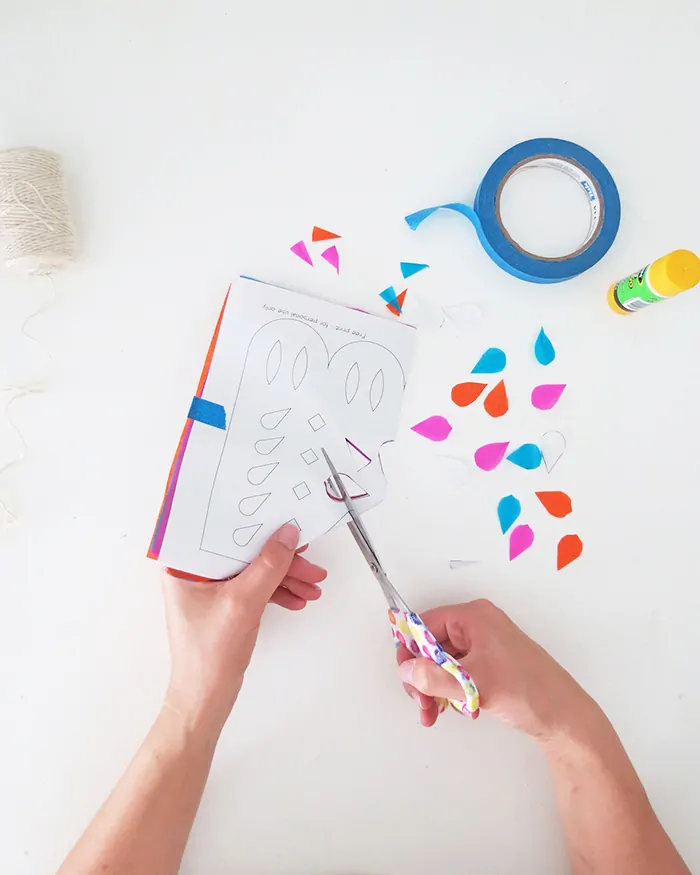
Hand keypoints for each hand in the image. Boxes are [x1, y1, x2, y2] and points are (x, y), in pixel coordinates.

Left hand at [162, 524, 326, 734]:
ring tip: (314, 586)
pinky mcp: (225, 602)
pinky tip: (299, 598)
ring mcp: (210, 587)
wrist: (206, 698)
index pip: (220, 528)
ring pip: (254, 569)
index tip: (281, 515)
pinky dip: (278, 590)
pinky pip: (255, 586)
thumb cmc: (208, 655)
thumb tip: (288, 533)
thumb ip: (268, 566)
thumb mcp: (243, 603)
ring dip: (286, 576)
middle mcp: (194, 570)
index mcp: (183, 563)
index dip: (253, 520)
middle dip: (280, 557)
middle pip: (244, 549)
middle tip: (309, 561)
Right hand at [396, 599, 597, 740]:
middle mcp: (478, 625)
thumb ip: (433, 677)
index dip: (411, 651)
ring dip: (434, 688)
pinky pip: (457, 672)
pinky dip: (451, 691)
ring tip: (436, 713)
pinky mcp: (489, 663)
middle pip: (431, 645)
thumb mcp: (473, 685)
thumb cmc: (527, 692)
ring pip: (442, 662)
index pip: (425, 625)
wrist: (565, 718)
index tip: (407, 678)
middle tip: (423, 704)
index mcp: (474, 617)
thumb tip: (406, 671)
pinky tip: (459, 709)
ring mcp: (484, 644)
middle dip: (422, 676)